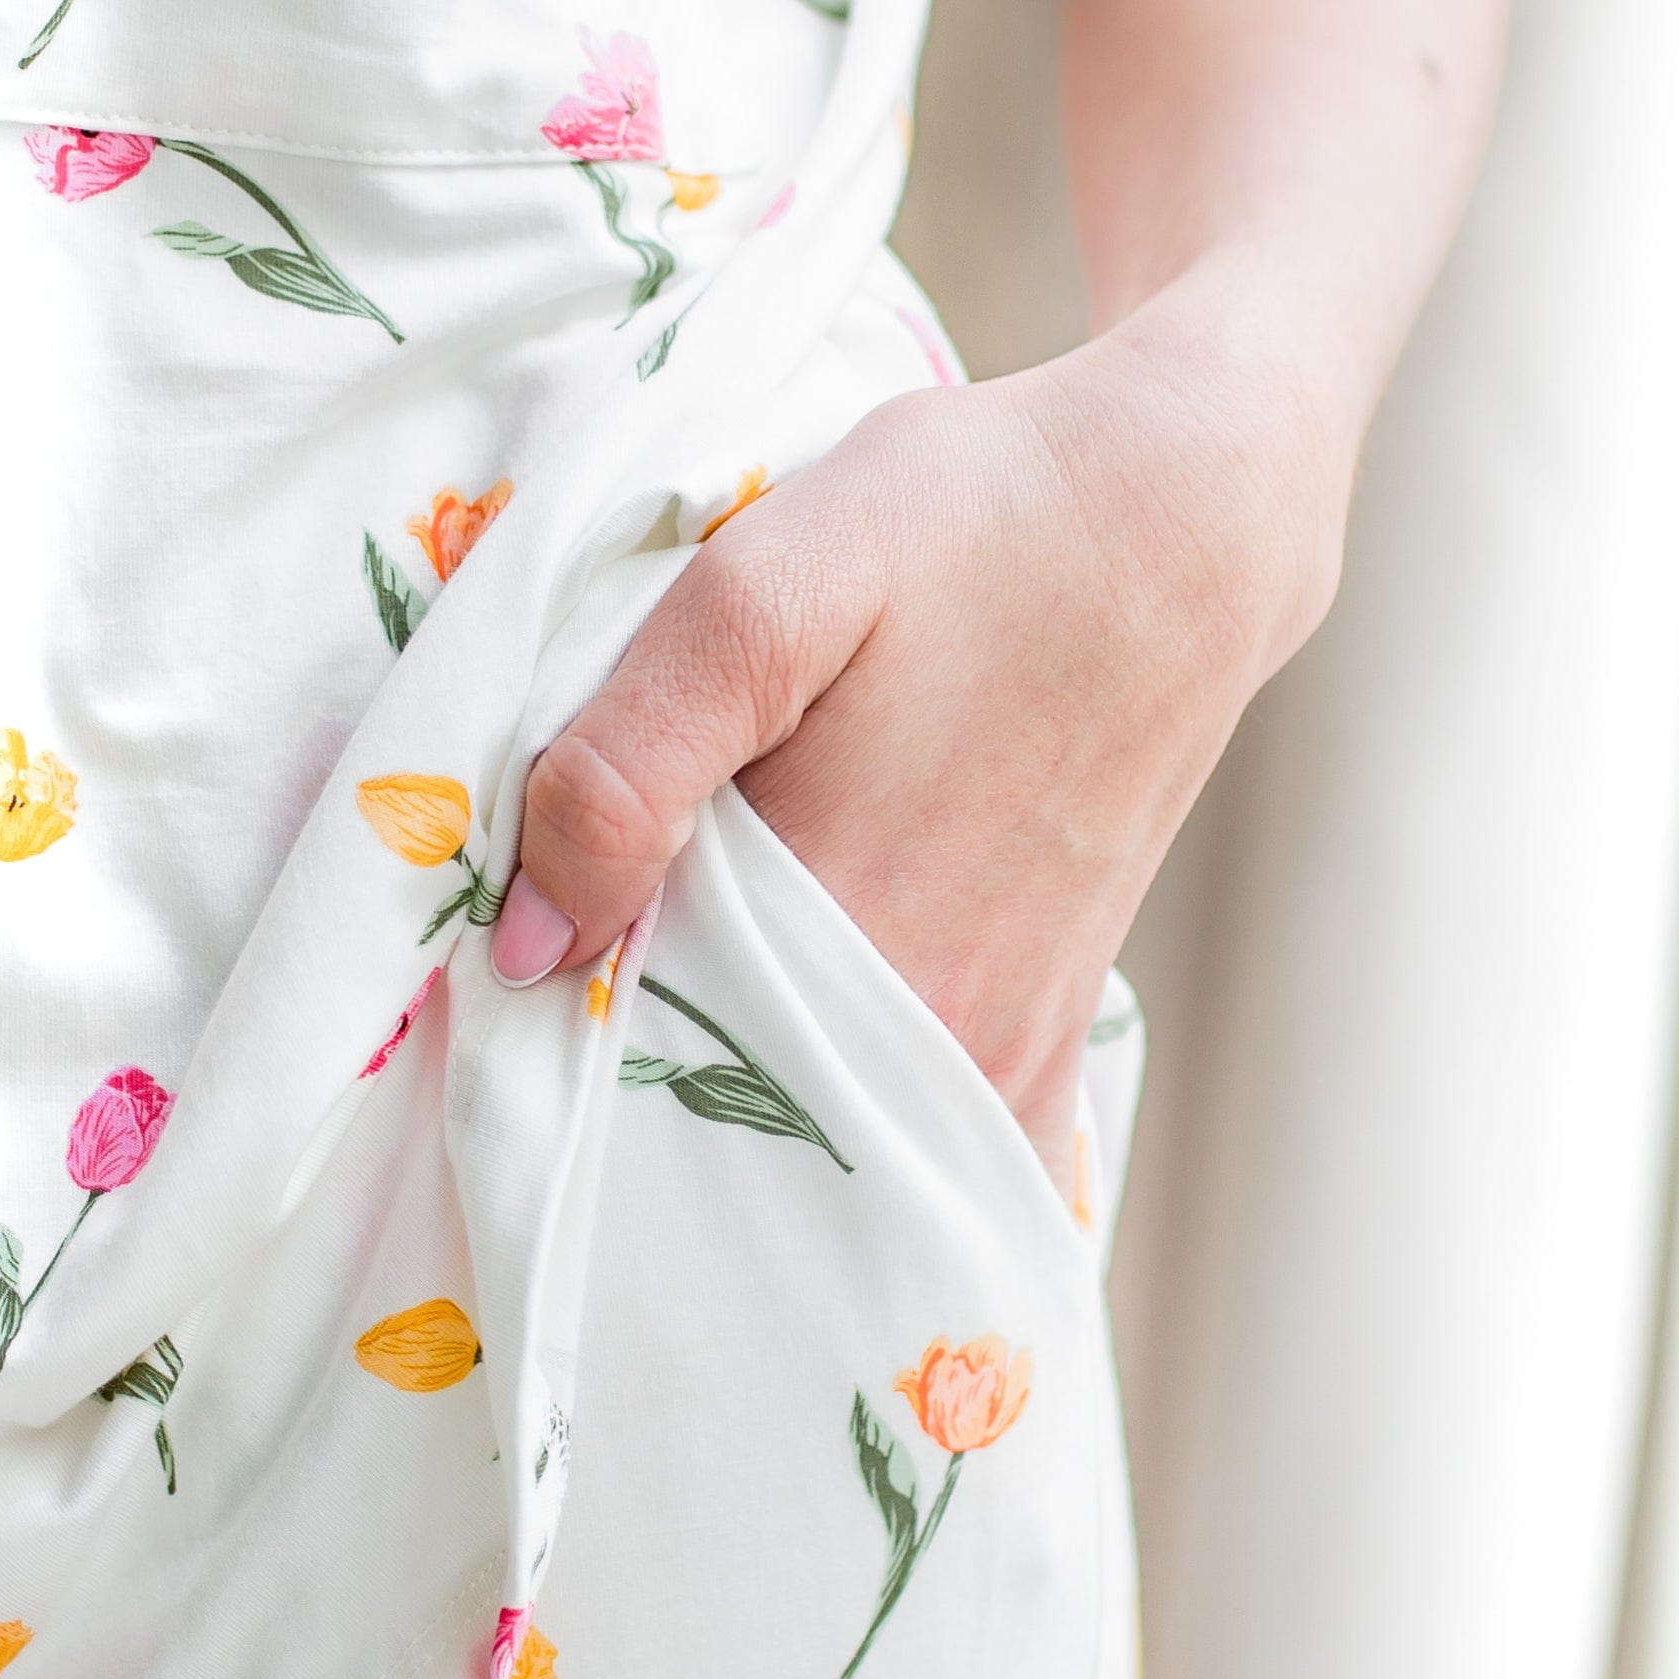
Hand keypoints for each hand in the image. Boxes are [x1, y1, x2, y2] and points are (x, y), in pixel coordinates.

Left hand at [496, 306, 1344, 1171]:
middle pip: (717, 1126)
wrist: (1188, 520)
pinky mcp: (1044, 1037)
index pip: (625, 1066)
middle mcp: (924, 1027)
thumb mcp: (767, 582)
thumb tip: (531, 942)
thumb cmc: (973, 524)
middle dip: (622, 1100)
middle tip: (556, 1017)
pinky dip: (848, 1145)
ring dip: (723, 1109)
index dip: (538, 1048)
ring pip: (811, 1146)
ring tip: (663, 1019)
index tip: (490, 1008)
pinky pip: (926, 1157)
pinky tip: (788, 1100)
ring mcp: (995, 1048)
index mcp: (831, 927)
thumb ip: (632, 759)